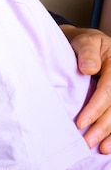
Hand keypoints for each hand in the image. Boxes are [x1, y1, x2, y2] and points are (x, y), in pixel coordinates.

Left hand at [61, 24, 110, 152]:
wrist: (85, 43)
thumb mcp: (85, 40)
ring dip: (110, 133)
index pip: (108, 90)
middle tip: (88, 141)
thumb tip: (88, 69)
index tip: (81, 122)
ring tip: (100, 148)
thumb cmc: (84, 42)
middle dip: (102, 126)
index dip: (95, 108)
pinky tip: (108, 144)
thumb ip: (87, 52)